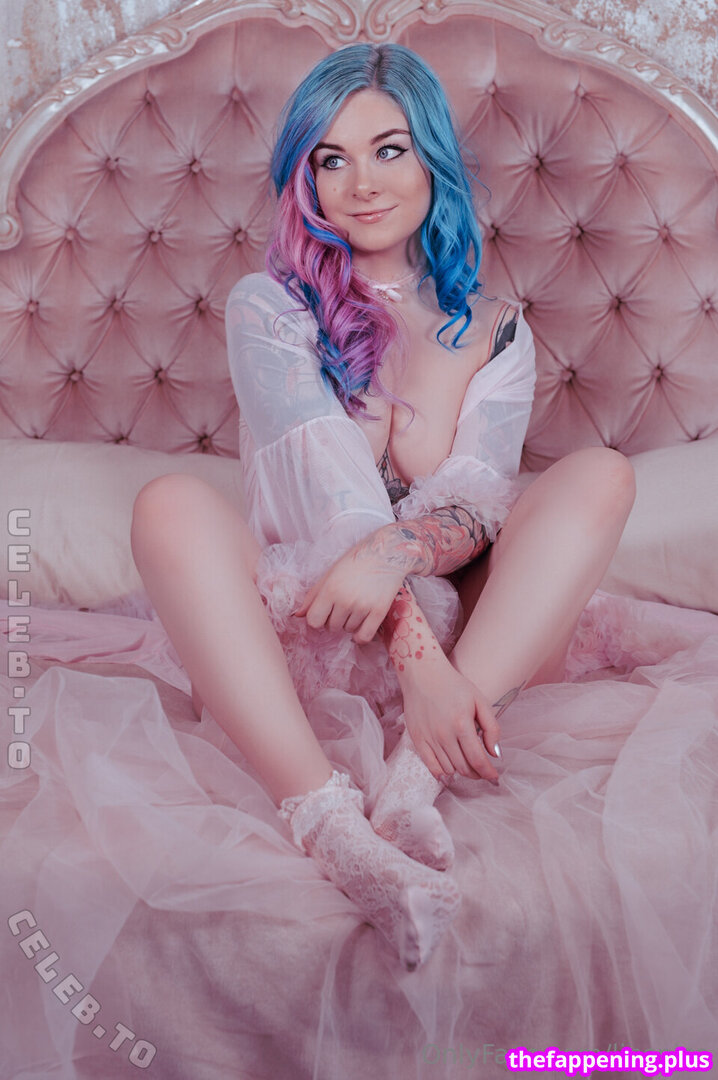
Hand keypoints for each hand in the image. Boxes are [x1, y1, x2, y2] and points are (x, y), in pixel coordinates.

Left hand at [293, 540, 406, 643]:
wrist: (386, 552)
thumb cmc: (355, 561)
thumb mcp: (330, 574)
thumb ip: (313, 595)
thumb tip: (297, 615)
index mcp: (330, 589)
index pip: (313, 621)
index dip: (317, 619)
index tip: (324, 612)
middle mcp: (345, 600)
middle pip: (331, 628)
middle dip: (334, 620)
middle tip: (343, 606)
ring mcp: (363, 607)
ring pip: (348, 631)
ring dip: (349, 623)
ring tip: (356, 606)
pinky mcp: (379, 611)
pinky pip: (364, 636)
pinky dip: (360, 636)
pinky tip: (360, 627)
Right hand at [398, 653, 501, 782]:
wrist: (423, 674)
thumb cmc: (454, 685)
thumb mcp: (480, 700)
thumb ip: (492, 728)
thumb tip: (496, 754)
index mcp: (462, 724)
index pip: (478, 760)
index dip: (488, 773)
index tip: (494, 778)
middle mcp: (444, 734)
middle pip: (463, 768)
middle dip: (476, 774)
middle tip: (482, 772)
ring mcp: (429, 738)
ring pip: (449, 769)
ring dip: (461, 772)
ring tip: (467, 766)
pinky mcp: (417, 739)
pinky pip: (430, 766)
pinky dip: (441, 773)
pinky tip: (449, 771)